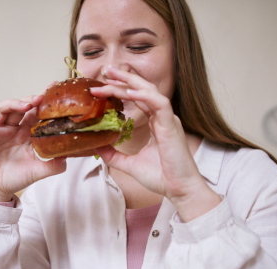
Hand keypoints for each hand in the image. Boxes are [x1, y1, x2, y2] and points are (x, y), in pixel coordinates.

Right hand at [0, 93, 66, 201]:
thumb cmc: (18, 177)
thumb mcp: (39, 171)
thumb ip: (54, 164)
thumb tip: (68, 156)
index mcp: (27, 132)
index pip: (36, 112)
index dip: (43, 100)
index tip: (53, 88)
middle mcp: (13, 128)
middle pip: (20, 107)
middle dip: (29, 100)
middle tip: (39, 99)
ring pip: (2, 108)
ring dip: (12, 104)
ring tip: (23, 106)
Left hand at [91, 67, 219, 220]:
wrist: (179, 190)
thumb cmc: (162, 177)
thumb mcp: (130, 164)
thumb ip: (114, 155)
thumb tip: (97, 147)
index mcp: (156, 123)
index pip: (138, 99)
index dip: (122, 89)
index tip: (103, 85)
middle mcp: (163, 118)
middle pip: (143, 89)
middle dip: (125, 78)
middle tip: (106, 70)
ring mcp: (168, 120)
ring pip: (149, 91)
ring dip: (130, 82)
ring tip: (112, 76)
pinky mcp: (171, 126)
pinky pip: (159, 103)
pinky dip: (145, 95)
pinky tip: (130, 91)